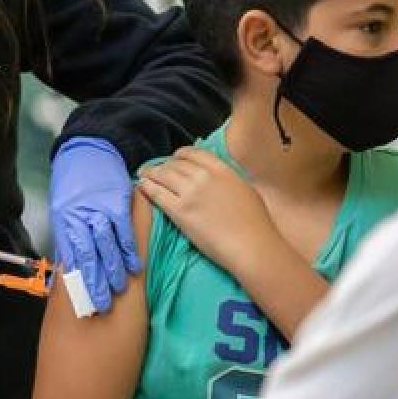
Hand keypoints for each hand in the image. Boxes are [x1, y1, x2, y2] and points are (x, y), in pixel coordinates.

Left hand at [50, 137, 139, 313]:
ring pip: (107, 247)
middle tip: (102, 304)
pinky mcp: (117, 203)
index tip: (84, 301)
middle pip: (88, 256)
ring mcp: (99, 210)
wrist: (87, 150)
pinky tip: (134, 265)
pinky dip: (129, 250)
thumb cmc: (73, 182)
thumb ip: (70, 235)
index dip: (79, 281)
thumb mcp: (62, 208)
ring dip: (114, 270)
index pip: (71, 258)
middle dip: (96, 283)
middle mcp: (79, 216)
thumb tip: (73, 265)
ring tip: (119, 288)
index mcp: (64, 220)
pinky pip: (124, 232)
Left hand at [137, 146, 278, 272]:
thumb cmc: (255, 223)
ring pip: (162, 175)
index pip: (192, 153)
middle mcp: (203, 176)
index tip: (174, 159)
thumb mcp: (245, 189)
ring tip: (143, 175)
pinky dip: (147, 187)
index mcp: (221, 169)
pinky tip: (141, 186)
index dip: (179, 155)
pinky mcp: (180, 211)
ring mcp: (190, 193)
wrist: (251, 245)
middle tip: (155, 169)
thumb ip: (228, 179)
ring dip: (151, 173)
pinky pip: (157, 193)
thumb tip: (220, 177)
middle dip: (163, 165)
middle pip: (175, 163)